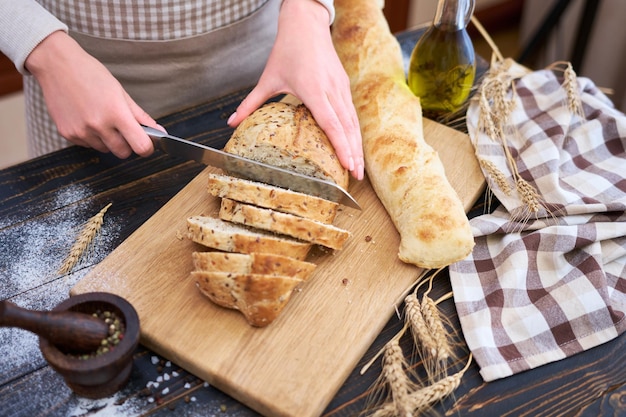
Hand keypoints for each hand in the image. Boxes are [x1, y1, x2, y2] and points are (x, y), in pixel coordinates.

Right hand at [25, 31, 160, 157]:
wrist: (57, 65)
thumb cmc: (90, 74)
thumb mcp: (120, 92)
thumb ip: (140, 115)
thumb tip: (159, 131)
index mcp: (116, 113)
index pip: (140, 146)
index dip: (147, 148)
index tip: (147, 144)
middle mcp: (98, 125)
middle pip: (123, 152)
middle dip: (127, 144)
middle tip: (123, 128)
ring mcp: (81, 131)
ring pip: (105, 149)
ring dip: (108, 140)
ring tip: (100, 117)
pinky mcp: (67, 134)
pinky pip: (88, 145)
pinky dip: (91, 137)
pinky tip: (86, 118)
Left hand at [227, 0, 363, 179]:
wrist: (306, 24)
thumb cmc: (286, 50)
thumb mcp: (267, 78)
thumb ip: (250, 103)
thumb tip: (230, 122)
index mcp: (313, 90)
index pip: (331, 124)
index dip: (341, 146)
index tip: (347, 165)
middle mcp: (331, 90)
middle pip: (347, 127)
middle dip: (353, 153)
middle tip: (356, 176)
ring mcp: (341, 87)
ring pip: (353, 121)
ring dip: (357, 145)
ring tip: (359, 167)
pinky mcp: (344, 85)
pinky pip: (352, 112)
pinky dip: (355, 131)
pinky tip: (355, 145)